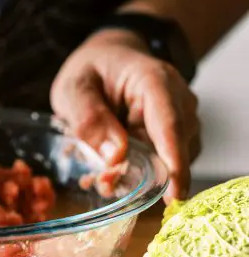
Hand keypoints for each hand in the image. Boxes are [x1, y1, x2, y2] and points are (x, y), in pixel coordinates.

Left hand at [50, 29, 199, 202]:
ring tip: (98, 176)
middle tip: (101, 184)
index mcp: (155, 80)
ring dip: (136, 177)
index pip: (170, 124)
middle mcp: (179, 101)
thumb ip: (90, 119)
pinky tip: (109, 171)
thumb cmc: (92, 70)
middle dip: (141, 176)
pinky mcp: (177, 139)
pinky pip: (163, 165)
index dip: (174, 162)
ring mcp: (182, 121)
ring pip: (169, 163)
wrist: (108, 60)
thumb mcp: (74, 88)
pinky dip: (137, 174)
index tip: (174, 197)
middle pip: (171, 150)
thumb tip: (116, 156)